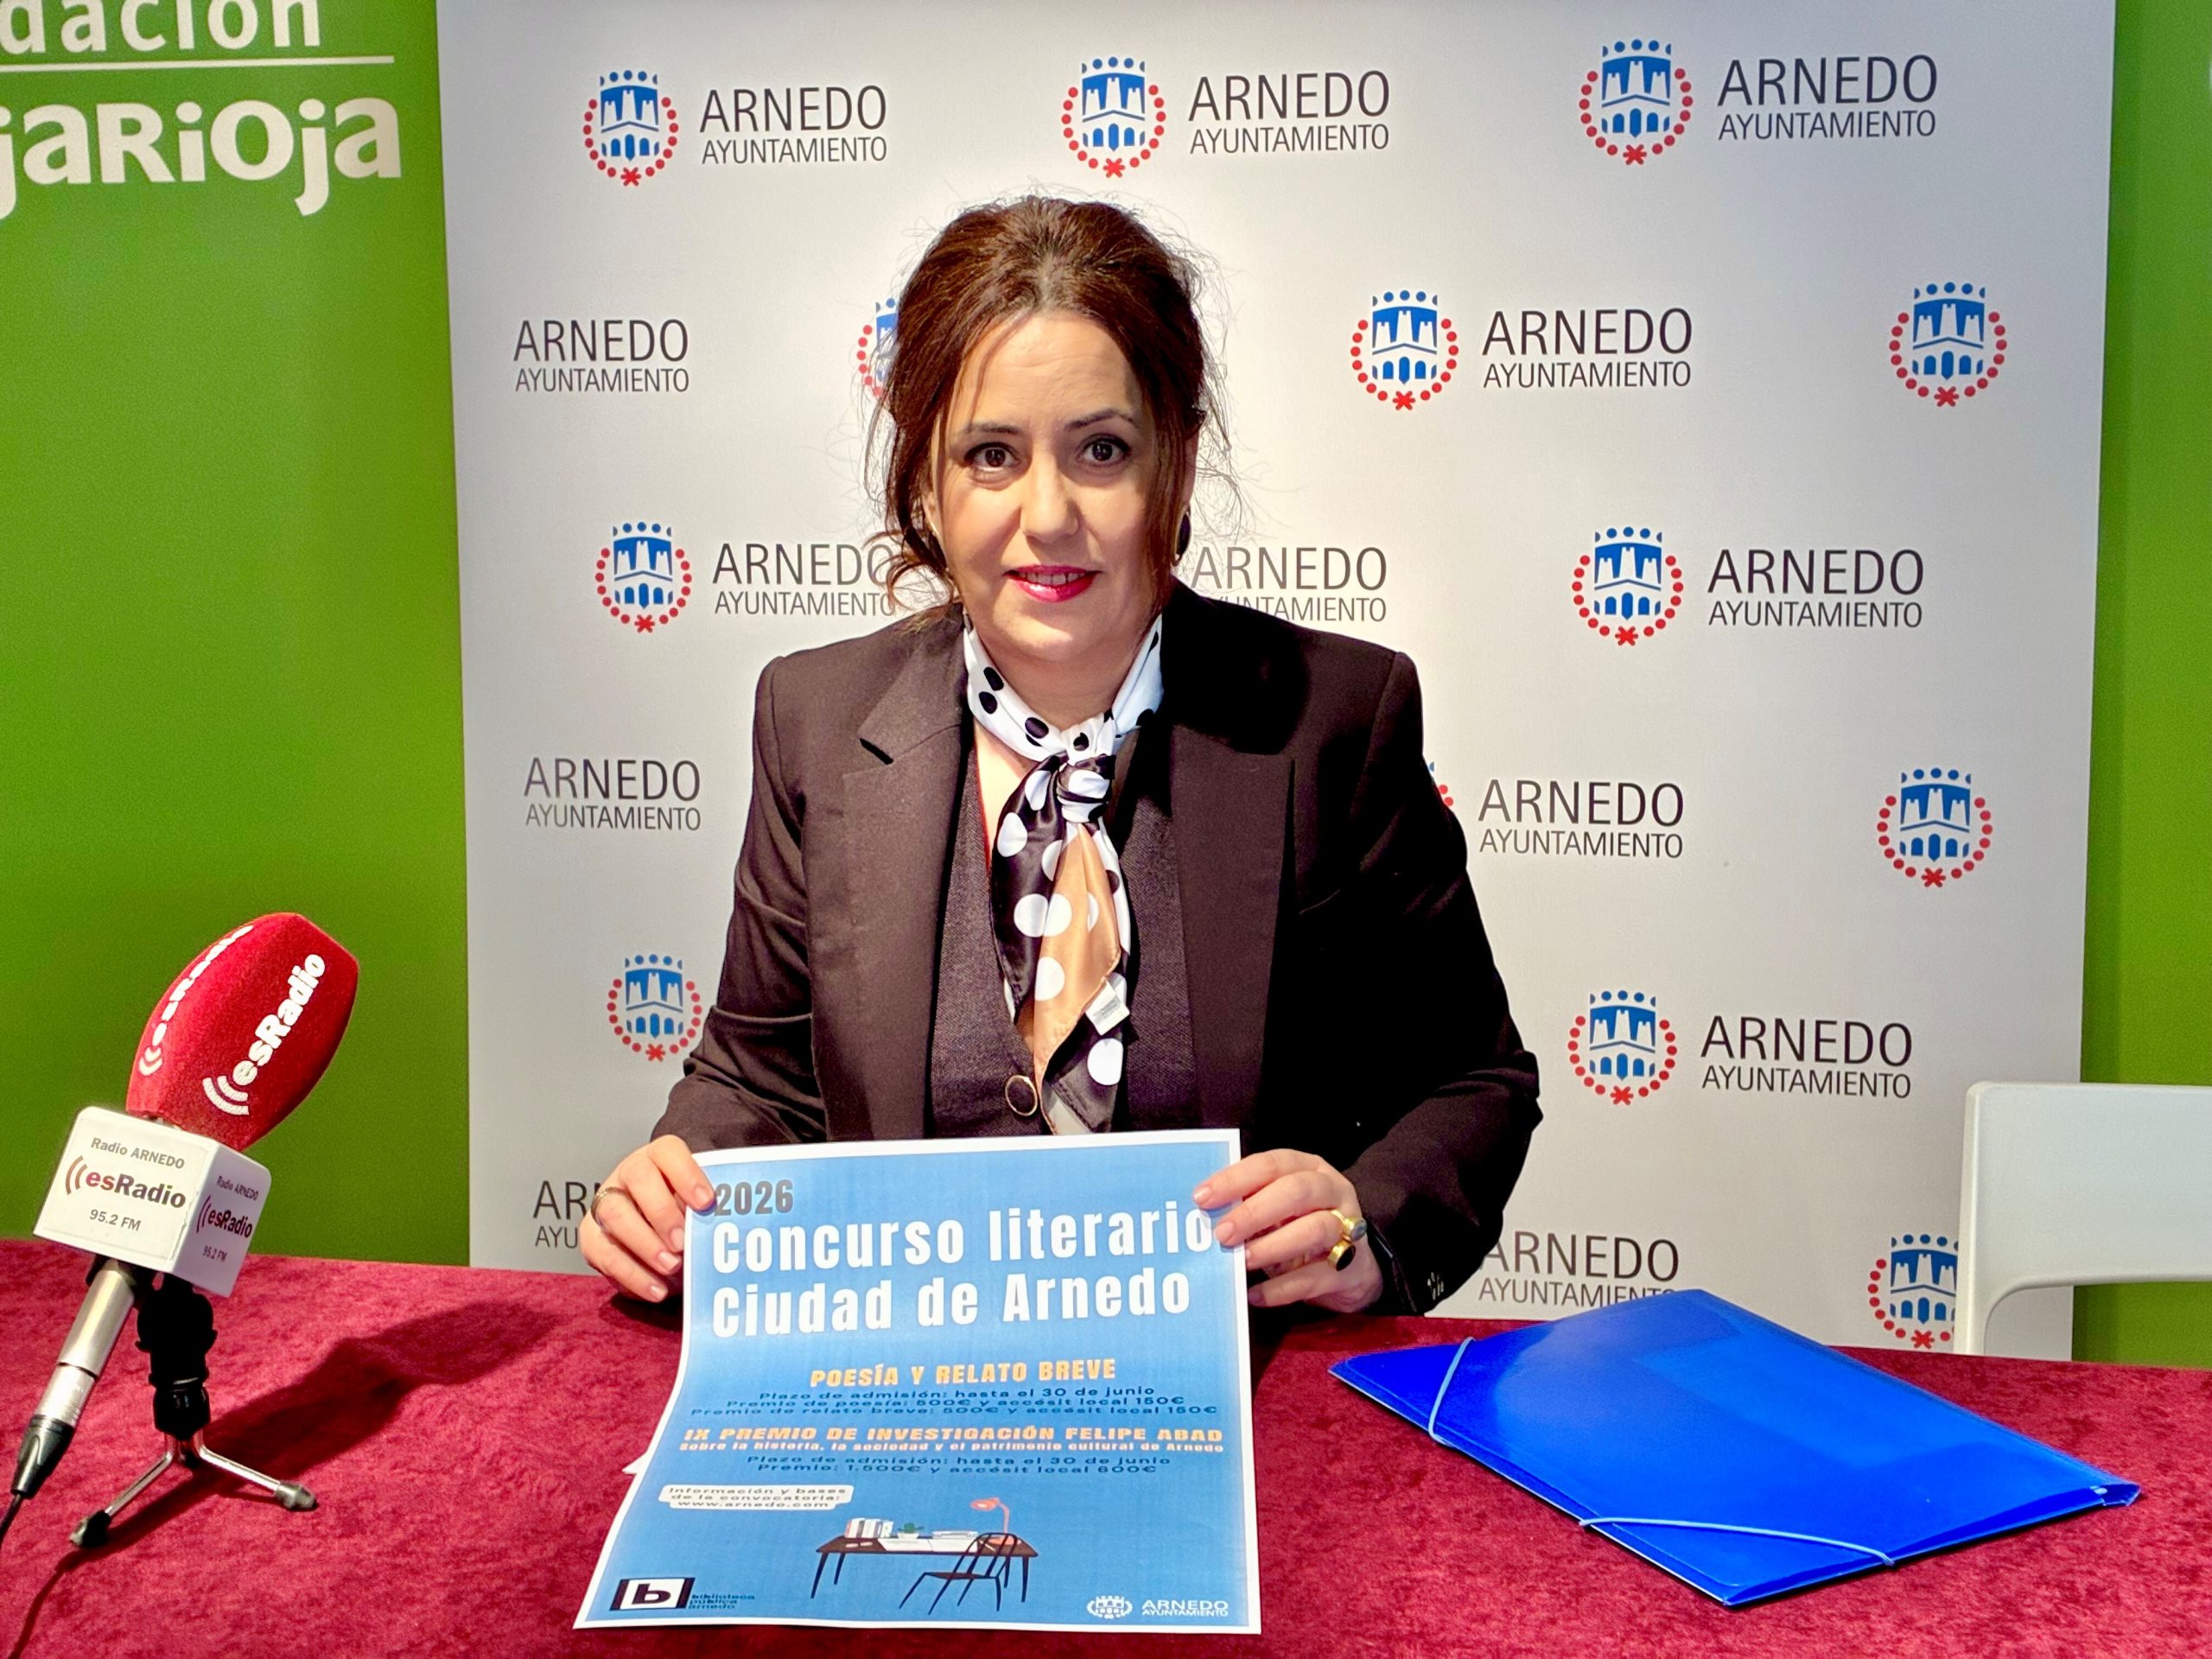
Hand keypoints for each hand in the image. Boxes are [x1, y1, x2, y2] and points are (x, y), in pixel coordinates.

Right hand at [579, 1134, 713, 1302]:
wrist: (655, 1233)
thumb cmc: (684, 1214)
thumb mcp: (696, 1207)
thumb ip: (703, 1211)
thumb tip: (719, 1229)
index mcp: (659, 1157)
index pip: (669, 1152)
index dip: (687, 1174)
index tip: (707, 1202)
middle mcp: (628, 1173)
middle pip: (639, 1178)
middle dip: (662, 1212)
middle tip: (682, 1243)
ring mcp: (606, 1202)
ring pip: (616, 1214)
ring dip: (645, 1244)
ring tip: (672, 1267)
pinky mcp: (592, 1237)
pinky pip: (605, 1254)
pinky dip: (633, 1275)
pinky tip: (657, 1289)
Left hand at [1195, 1149, 1383, 1314]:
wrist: (1353, 1269)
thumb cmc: (1302, 1228)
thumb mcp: (1278, 1210)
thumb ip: (1249, 1205)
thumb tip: (1204, 1215)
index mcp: (1309, 1168)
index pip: (1272, 1164)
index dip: (1236, 1179)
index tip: (1203, 1198)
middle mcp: (1332, 1191)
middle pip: (1297, 1191)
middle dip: (1255, 1212)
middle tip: (1223, 1234)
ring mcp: (1348, 1228)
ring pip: (1315, 1229)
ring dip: (1273, 1246)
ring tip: (1243, 1261)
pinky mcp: (1351, 1268)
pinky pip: (1316, 1277)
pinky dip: (1282, 1288)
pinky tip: (1255, 1295)